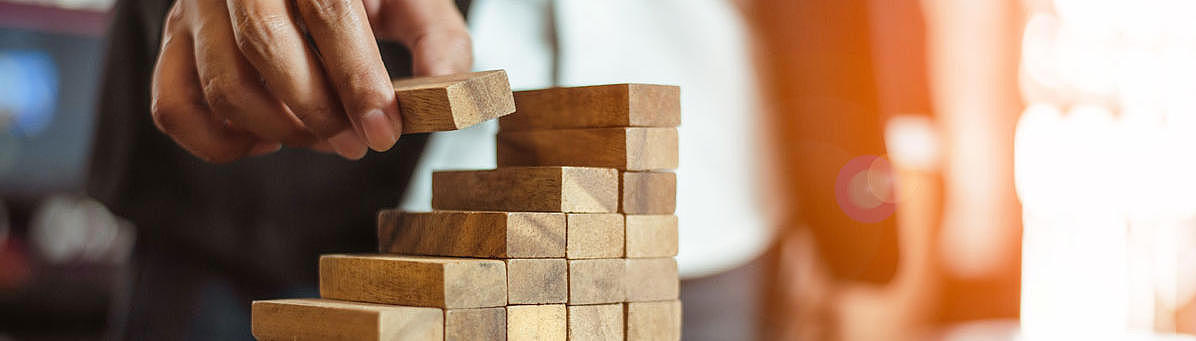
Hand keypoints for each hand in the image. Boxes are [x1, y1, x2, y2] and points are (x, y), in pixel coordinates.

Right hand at [150, 0, 470, 161]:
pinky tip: (270, 139)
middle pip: (266, 50)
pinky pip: (175, 107)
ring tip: (324, 138)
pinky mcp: (176, 40)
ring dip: (278, 131)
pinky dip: (219, 142)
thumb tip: (448, 95)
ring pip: (221, 85)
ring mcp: (198, 7)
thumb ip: (438, 38)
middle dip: (319, 112)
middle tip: (358, 143)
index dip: (358, 80)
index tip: (385, 129)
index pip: (329, 14)